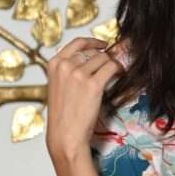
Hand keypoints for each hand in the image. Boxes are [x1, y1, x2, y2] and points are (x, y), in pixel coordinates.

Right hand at [46, 37, 121, 166]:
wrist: (65, 134)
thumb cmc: (63, 114)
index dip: (93, 41)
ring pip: (104, 59)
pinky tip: (120, 74)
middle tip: (110, 67)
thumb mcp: (59, 85)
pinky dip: (119, 69)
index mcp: (54, 64)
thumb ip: (69, 70)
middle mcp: (65, 66)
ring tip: (115, 74)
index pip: (77, 43)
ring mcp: (78, 74)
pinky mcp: (93, 84)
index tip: (103, 44)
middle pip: (93, 52)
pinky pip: (112, 68)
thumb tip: (93, 59)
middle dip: (104, 58)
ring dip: (112, 65)